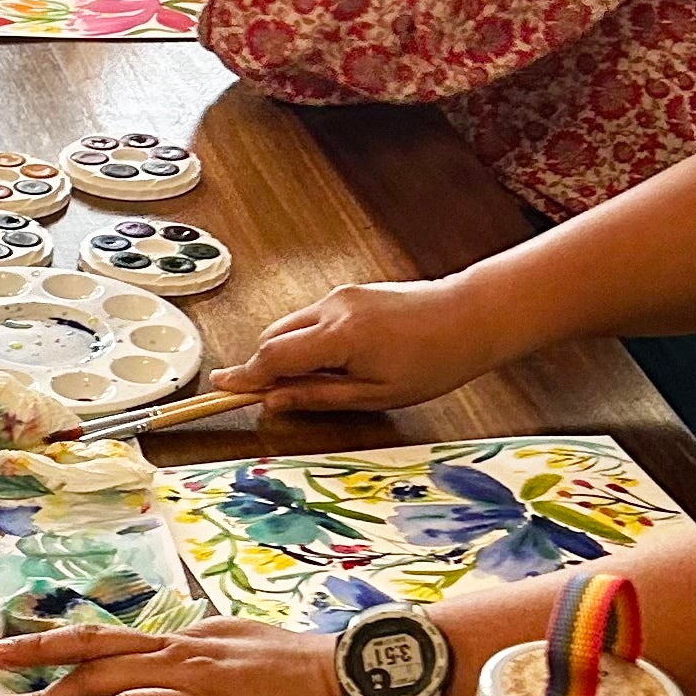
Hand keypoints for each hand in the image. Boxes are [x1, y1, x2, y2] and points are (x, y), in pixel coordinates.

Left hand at [0, 619, 370, 695]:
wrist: (357, 679)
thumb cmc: (299, 663)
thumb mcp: (235, 637)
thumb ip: (192, 645)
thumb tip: (160, 646)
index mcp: (182, 645)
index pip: (100, 640)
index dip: (46, 646)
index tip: (3, 654)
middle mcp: (186, 668)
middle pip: (99, 674)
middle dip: (44, 694)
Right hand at [221, 273, 496, 415]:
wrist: (472, 316)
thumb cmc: (435, 360)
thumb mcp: (376, 394)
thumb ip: (318, 397)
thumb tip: (274, 401)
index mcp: (339, 336)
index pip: (272, 356)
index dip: (246, 377)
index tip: (223, 389)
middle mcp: (332, 308)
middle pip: (273, 337)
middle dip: (267, 367)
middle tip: (277, 397)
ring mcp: (341, 297)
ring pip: (290, 326)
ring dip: (289, 353)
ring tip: (319, 381)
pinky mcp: (350, 294)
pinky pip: (312, 318)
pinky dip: (308, 340)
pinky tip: (336, 361)